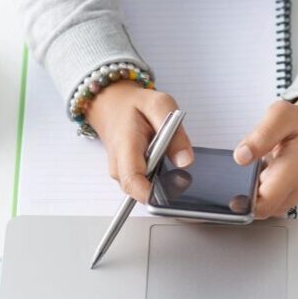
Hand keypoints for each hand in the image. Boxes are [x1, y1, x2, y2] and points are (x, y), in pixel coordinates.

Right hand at [85, 80, 192, 202]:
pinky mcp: (126, 175)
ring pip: (143, 189)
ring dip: (161, 181)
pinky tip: (162, 162)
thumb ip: (175, 134)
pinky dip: (157, 177)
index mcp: (125, 145)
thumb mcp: (161, 106)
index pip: (133, 181)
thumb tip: (186, 162)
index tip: (173, 190)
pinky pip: (143, 185)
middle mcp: (118, 164)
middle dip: (163, 188)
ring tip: (168, 158)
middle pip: (139, 191)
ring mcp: (120, 172)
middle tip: (180, 173)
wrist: (111, 105)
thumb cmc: (135, 106)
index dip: (152, 193)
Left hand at [233, 96, 297, 218]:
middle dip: (238, 196)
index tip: (227, 190)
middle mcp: (289, 191)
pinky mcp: (278, 198)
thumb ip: (261, 135)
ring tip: (244, 170)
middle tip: (233, 173)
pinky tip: (248, 174)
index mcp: (291, 173)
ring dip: (243, 193)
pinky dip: (248, 191)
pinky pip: (257, 203)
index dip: (241, 203)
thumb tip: (241, 157)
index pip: (263, 205)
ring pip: (255, 209)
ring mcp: (284, 198)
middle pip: (255, 210)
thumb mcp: (281, 116)